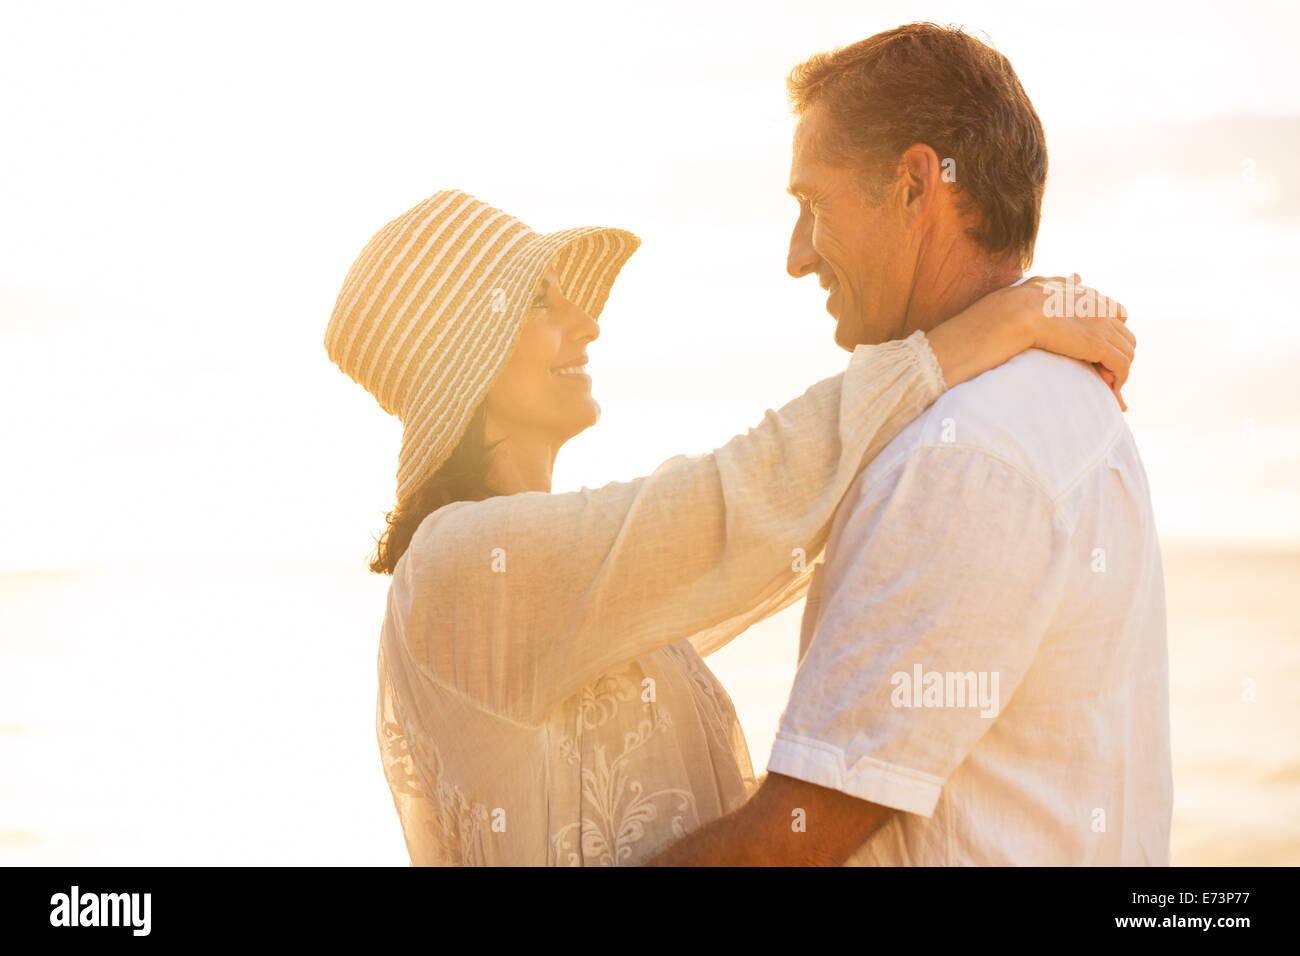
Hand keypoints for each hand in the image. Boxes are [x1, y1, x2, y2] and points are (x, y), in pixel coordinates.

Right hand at [1006, 274, 1133, 409]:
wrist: (1019, 311)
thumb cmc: (1023, 300)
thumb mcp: (1047, 283)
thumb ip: (1063, 281)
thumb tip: (1077, 277)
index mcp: (1090, 297)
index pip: (1118, 314)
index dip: (1112, 333)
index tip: (1098, 349)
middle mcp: (1101, 310)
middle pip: (1126, 336)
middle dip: (1117, 355)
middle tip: (1101, 371)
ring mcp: (1102, 327)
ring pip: (1127, 352)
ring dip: (1118, 369)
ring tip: (1103, 382)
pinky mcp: (1098, 345)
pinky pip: (1121, 366)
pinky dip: (1119, 379)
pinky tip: (1108, 388)